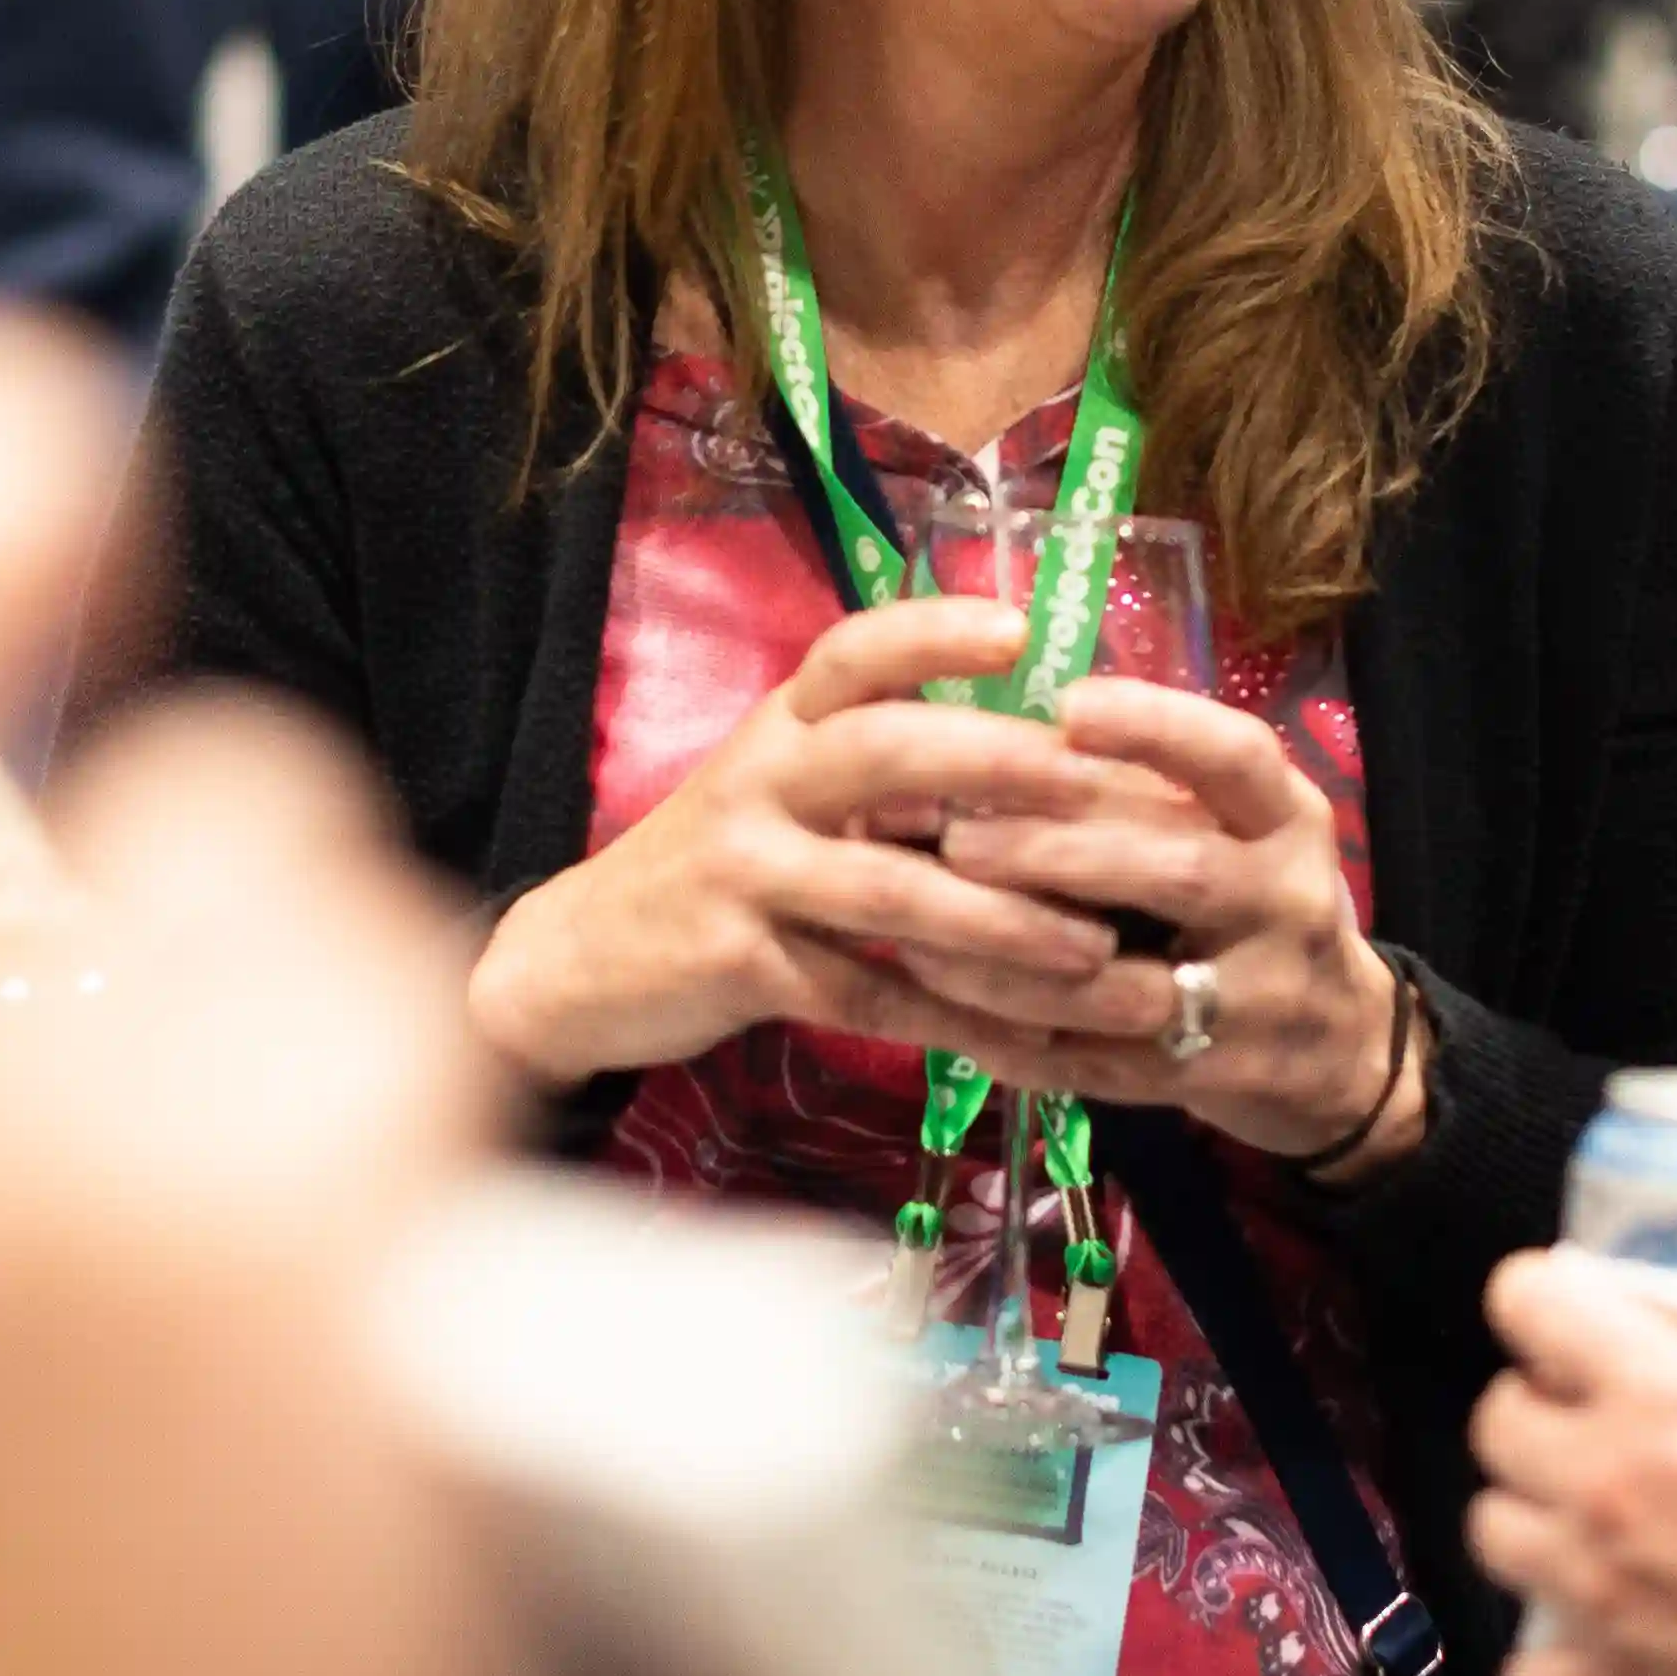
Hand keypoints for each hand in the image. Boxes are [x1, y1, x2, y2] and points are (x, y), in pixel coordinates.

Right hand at [464, 593, 1192, 1086]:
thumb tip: (1046, 753)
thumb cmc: (725, 862)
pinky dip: (956, 1024)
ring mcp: (745, 873)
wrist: (582, 958)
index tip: (1020, 629)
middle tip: (1090, 785)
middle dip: (992, 764)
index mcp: (783, 725)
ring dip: (1000, 921)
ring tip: (1094, 946)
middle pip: (881, 751)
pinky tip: (1031, 1046)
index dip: (933, 632)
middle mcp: (761, 781)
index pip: (854, 652)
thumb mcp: (784, 787)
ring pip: (888, 891)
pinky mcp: (740, 965)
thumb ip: (885, 766)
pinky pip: (868, 995)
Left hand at [919, 674, 1412, 1168]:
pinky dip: (1019, 1039)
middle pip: (1175, 870)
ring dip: (1017, 959)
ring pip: (1127, 983)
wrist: (1344, 1048)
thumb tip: (995, 741)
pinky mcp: (1211, 1079)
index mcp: (1290, 820)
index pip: (1237, 756)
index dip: (1154, 726)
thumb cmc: (1258, 906)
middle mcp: (1287, 901)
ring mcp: (1257, 1000)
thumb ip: (1149, 793)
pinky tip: (948, 1013)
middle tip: (955, 837)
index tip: (1066, 707)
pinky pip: (1100, 1063)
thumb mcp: (1243, 833)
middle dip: (1057, 852)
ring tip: (928, 934)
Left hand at [1466, 1251, 1676, 1675]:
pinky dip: (1546, 1668)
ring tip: (1579, 1522)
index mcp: (1670, 1396)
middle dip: (1534, 1409)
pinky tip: (1589, 1647)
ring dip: (1527, 1517)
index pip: (1531, 1302)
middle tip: (1589, 1419)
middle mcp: (1607, 1483)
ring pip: (1488, 1531)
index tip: (1571, 1313)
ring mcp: (1598, 1590)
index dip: (1541, 1298)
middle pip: (1493, 1421)